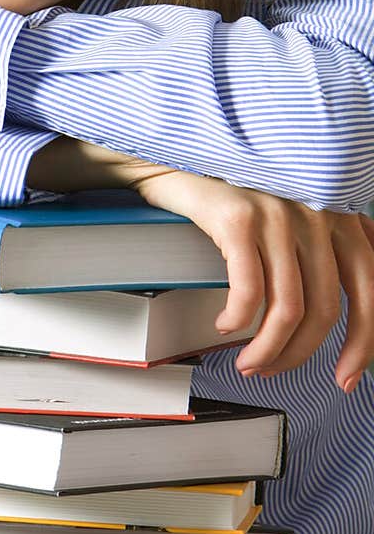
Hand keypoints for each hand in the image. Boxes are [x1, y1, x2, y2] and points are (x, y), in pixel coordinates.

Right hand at [126, 166, 373, 392]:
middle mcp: (317, 212)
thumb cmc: (233, 195)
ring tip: (248, 361)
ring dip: (266, 349)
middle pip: (326, 309)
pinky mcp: (239, 218)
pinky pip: (248, 291)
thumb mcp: (292, 219)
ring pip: (287, 309)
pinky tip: (225, 324)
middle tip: (276, 372)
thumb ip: (319, 256)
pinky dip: (237, 320)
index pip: (371, 289)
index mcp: (339, 216)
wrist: (179, 158)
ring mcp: (280, 214)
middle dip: (300, 355)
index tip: (345, 376)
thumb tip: (327, 323)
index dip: (363, 343)